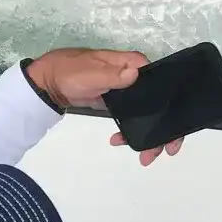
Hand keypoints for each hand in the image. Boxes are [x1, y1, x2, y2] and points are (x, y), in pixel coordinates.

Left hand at [25, 49, 185, 166]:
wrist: (48, 82)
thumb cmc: (70, 73)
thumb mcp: (91, 74)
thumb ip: (113, 75)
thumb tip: (135, 74)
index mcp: (134, 64)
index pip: (163, 85)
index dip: (172, 108)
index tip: (173, 132)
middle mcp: (136, 77)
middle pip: (159, 103)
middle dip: (163, 129)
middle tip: (159, 153)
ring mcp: (128, 91)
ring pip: (147, 113)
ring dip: (148, 134)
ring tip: (144, 156)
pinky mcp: (118, 102)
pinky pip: (131, 118)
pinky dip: (131, 132)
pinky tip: (121, 141)